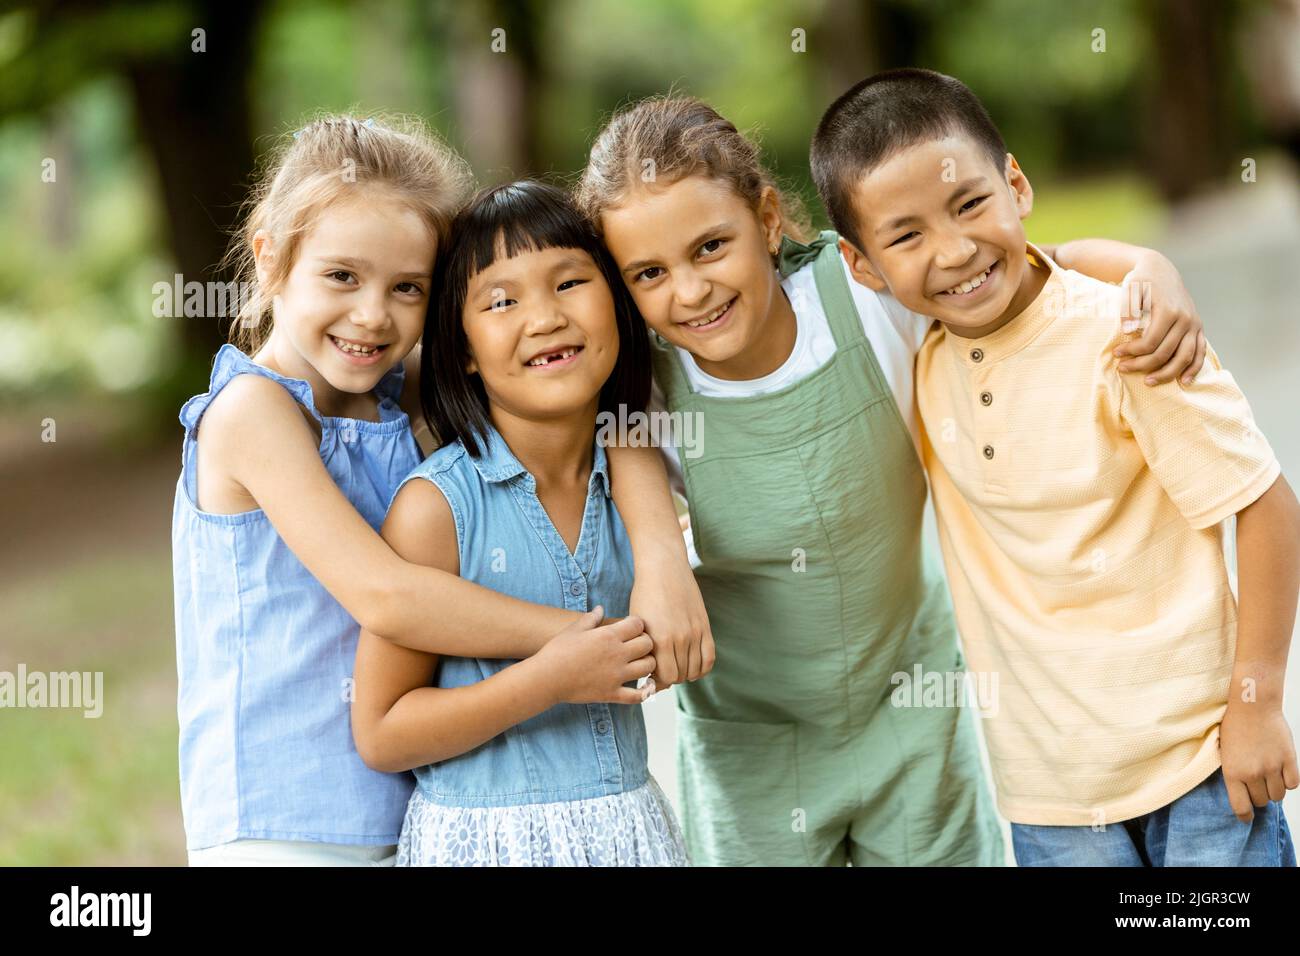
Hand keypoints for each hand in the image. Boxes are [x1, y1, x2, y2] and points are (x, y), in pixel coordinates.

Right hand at [535, 606, 655, 705]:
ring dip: (647, 664)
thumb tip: (600, 608)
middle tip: (638, 645)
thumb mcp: (573, 629)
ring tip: (639, 663)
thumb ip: (591, 618)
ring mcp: (616, 676)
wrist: (546, 678)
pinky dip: (644, 692)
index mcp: (608, 636)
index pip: (639, 625)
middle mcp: (616, 654)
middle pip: (648, 644)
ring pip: (648, 667)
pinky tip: (643, 687)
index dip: (638, 625)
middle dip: (646, 642)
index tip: (631, 628)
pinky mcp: (612, 694)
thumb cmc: (557, 651)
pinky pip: (637, 696)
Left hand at [629, 550, 714, 692]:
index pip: (666, 677)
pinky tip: (692, 667)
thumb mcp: (638, 623)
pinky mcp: (705, 625)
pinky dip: (702, 668)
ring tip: (676, 667)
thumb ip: (645, 648)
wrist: (664, 567)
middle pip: (680, 675)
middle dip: (670, 678)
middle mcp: (680, 638)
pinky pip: (709, 657)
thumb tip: (649, 672)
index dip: (658, 681)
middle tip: (662, 672)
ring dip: (685, 673)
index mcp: (659, 639)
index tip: (652, 677)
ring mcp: (695, 632)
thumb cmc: (645, 594)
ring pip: (695, 669)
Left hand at [1114, 252, 1205, 386]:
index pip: (1150, 342)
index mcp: (1168, 311)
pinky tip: (1183, 381)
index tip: (1116, 354)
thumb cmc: (1141, 281)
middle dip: (1142, 365)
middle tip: (1123, 368)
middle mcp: (1185, 319)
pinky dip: (1194, 368)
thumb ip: (1128, 309)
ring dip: (1167, 373)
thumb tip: (1128, 331)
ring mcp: (1194, 324)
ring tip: (1148, 382)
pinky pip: (1200, 352)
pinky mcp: (1198, 327)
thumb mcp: (1129, 290)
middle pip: (1165, 353)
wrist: (1159, 270)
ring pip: (1185, 357)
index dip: (1132, 352)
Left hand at [1218, 702, 1299, 821]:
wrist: (1253, 706)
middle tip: (1257, 786)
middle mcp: (1253, 773)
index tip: (1247, 817)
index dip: (1245, 815)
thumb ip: (1234, 773)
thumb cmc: (1235, 726)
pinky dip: (1288, 782)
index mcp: (1233, 772)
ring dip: (1274, 790)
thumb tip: (1242, 793)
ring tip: (1269, 779)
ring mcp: (1273, 767)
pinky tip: (1282, 772)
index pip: (1241, 806)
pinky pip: (1293, 784)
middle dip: (1259, 797)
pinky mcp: (1289, 760)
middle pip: (1261, 801)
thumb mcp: (1224, 752)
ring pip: (1278, 795)